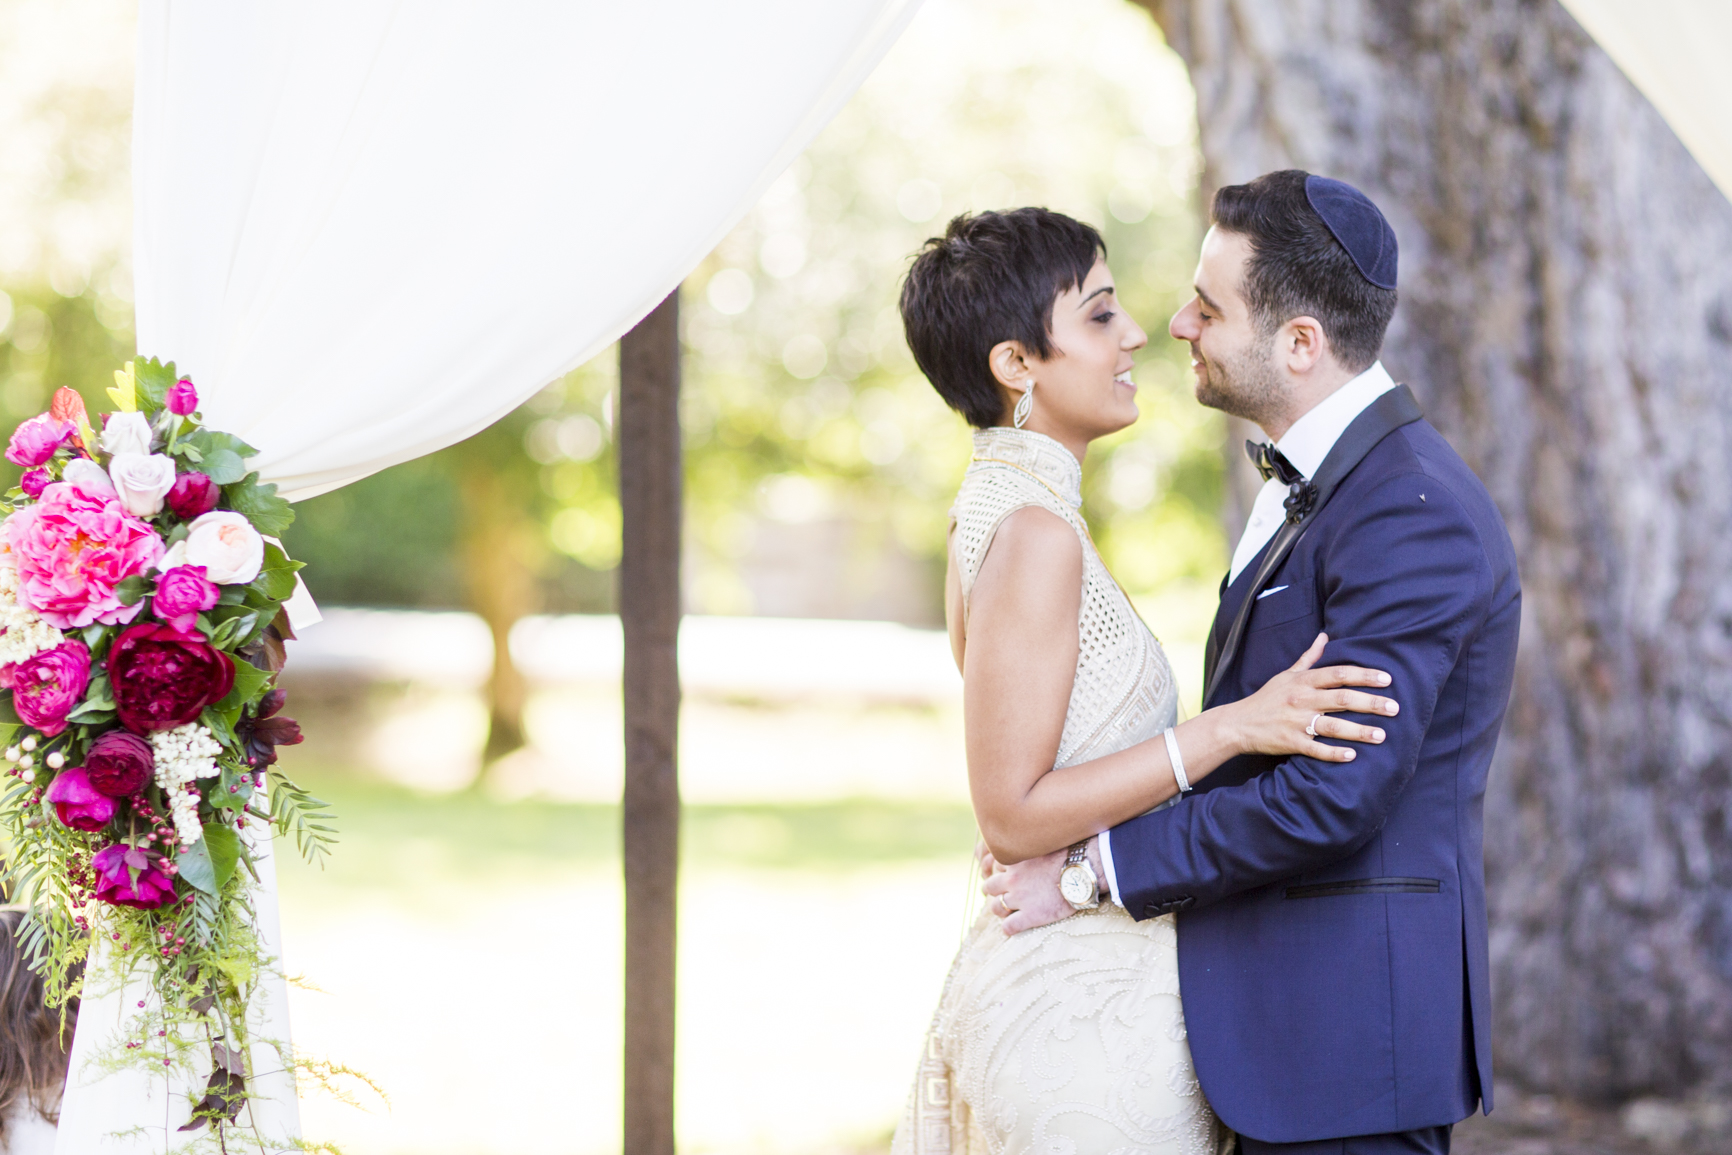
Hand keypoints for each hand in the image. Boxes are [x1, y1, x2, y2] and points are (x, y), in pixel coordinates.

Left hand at [980, 845, 1070, 934]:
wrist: (1083, 872)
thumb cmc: (1070, 854)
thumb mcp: (1045, 843)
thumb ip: (1032, 846)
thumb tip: (1035, 843)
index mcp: (1015, 861)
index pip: (994, 866)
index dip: (1001, 872)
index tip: (1007, 875)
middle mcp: (1012, 879)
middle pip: (989, 887)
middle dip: (993, 891)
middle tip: (1001, 894)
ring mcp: (1020, 898)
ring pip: (995, 908)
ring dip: (999, 910)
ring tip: (1006, 912)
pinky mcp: (1030, 915)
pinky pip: (1009, 927)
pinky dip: (1008, 929)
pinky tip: (1012, 928)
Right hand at [1224, 632, 1397, 762]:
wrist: (1238, 723)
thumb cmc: (1266, 698)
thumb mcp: (1286, 675)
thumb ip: (1309, 658)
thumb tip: (1325, 636)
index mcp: (1302, 682)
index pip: (1338, 674)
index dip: (1364, 675)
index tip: (1387, 679)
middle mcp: (1301, 700)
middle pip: (1341, 699)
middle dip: (1370, 703)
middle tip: (1395, 708)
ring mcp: (1296, 722)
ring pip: (1332, 726)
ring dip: (1359, 731)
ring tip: (1382, 735)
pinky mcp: (1290, 742)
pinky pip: (1315, 749)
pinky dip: (1333, 753)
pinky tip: (1352, 756)